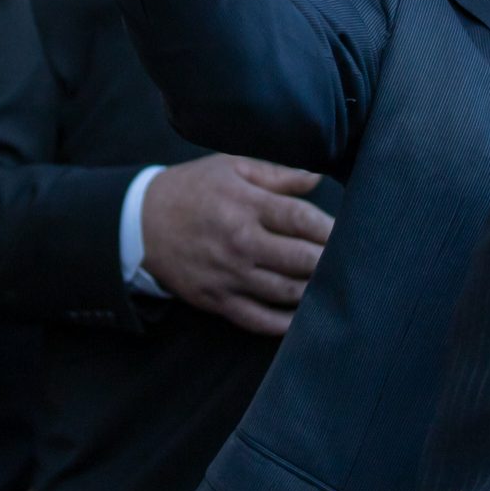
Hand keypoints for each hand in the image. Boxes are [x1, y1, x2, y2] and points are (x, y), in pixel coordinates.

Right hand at [141, 155, 333, 336]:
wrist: (139, 223)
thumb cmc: (191, 189)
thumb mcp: (230, 167)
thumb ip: (277, 175)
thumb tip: (317, 178)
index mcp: (246, 205)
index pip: (302, 220)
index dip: (331, 229)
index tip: (349, 232)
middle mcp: (240, 243)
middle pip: (301, 260)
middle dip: (330, 261)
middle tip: (350, 262)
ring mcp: (229, 276)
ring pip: (287, 292)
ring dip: (315, 291)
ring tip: (332, 285)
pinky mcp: (217, 301)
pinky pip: (260, 320)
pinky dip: (287, 323)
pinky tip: (305, 316)